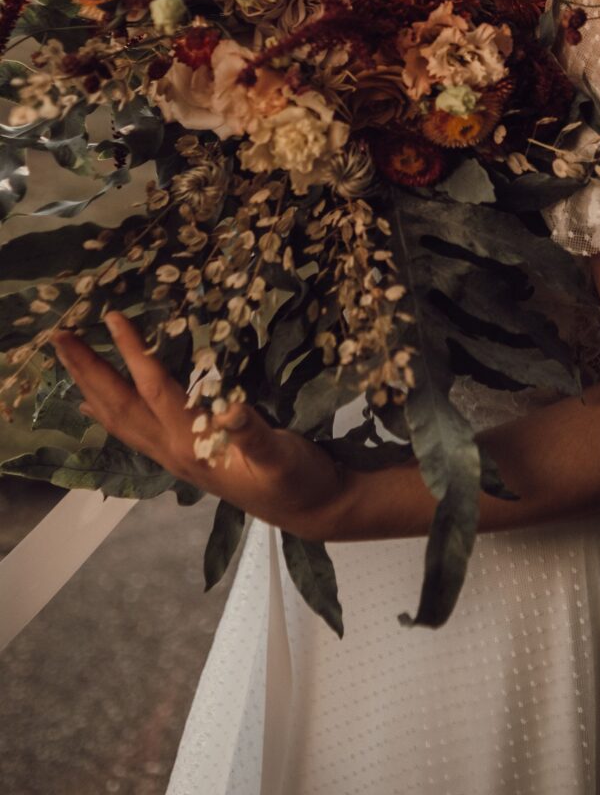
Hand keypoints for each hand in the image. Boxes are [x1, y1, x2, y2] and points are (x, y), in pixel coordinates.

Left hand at [52, 312, 346, 542]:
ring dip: (91, 388)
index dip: (133, 352)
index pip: (155, 389)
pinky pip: (133, 431)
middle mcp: (174, 451)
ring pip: (120, 419)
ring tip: (67, 363)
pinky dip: (109, 412)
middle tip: (59, 337)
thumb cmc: (299, 480)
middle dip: (88, 371)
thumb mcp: (282, 455)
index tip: (113, 318)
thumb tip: (230, 409)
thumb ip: (254, 435)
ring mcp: (175, 457)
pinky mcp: (184, 458)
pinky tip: (98, 405)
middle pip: (120, 406)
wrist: (312, 509)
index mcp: (194, 444)